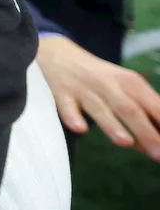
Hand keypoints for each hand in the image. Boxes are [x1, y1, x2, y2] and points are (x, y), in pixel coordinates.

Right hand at [37, 35, 159, 159]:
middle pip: (129, 109)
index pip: (153, 105)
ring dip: (113, 125)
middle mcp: (108, 84)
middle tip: (158, 154)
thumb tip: (155, 144)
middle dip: (145, 132)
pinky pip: (67, 107)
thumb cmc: (100, 78)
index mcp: (130, 82)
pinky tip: (80, 128)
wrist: (59, 55)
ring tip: (126, 142)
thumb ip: (141, 115)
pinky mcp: (61, 95)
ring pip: (100, 108)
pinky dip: (73, 117)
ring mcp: (84, 90)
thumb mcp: (125, 88)